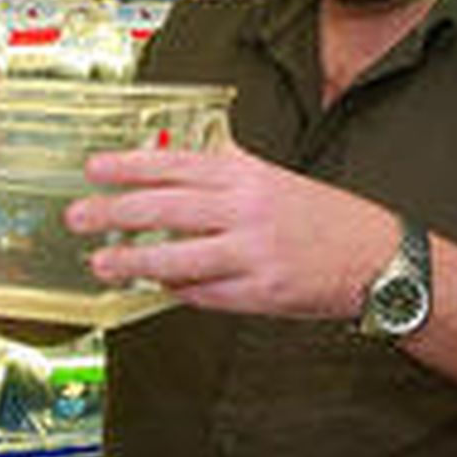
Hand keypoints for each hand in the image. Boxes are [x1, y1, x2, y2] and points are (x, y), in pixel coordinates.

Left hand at [65, 144, 397, 319]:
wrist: (377, 255)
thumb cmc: (323, 216)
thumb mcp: (273, 178)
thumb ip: (227, 170)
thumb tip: (174, 164)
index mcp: (248, 175)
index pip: (175, 164)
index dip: (130, 166)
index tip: (95, 168)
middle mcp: (247, 210)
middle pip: (166, 208)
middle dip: (115, 211)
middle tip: (79, 215)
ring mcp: (252, 252)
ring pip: (177, 256)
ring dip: (134, 260)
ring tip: (103, 261)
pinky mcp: (260, 291)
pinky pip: (204, 293)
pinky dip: (178, 290)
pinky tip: (158, 288)